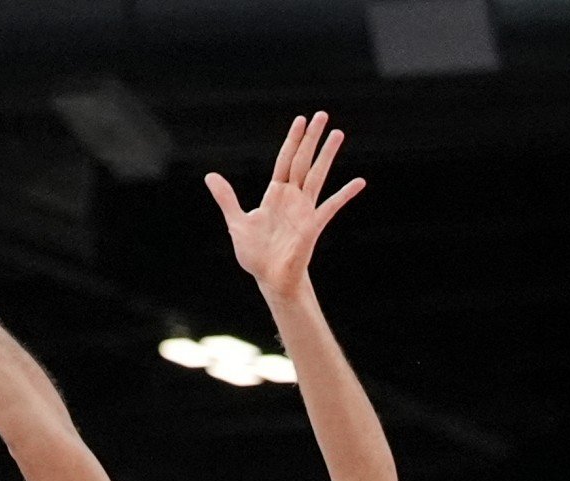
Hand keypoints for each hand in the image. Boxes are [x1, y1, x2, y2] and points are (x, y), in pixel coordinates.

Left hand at [205, 112, 364, 299]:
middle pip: (303, 161)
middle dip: (311, 139)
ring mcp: (304, 209)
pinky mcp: (313, 225)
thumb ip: (227, 198)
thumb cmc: (255, 252)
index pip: (285, 160)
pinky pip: (331, 207)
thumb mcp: (237, 222)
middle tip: (322, 115)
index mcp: (275, 194)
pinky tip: (358, 182)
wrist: (269, 277)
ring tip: (338, 133)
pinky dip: (344, 194)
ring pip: (317, 175)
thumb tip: (210, 176)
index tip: (301, 120)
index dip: (292, 140)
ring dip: (327, 155)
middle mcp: (292, 197)